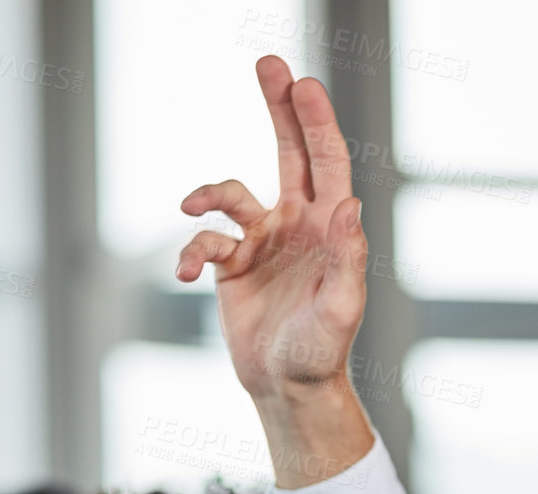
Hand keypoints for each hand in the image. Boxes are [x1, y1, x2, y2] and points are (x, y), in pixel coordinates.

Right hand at [176, 56, 364, 400]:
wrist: (288, 386)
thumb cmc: (323, 349)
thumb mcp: (342, 307)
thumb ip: (347, 257)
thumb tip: (349, 205)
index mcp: (330, 227)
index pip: (327, 163)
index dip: (315, 122)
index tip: (303, 83)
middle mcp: (298, 224)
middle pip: (289, 152)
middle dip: (279, 109)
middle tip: (270, 64)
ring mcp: (263, 240)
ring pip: (231, 194)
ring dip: (209, 194)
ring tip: (191, 207)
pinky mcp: (232, 264)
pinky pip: (204, 241)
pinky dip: (192, 251)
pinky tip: (188, 272)